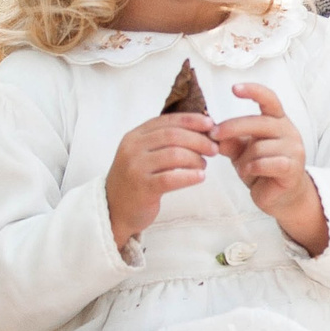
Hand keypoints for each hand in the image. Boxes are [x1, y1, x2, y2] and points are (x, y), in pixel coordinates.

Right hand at [105, 112, 217, 249]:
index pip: (167, 121)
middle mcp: (133, 148)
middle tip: (214, 148)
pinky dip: (190, 176)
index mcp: (135, 136)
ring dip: (196, 158)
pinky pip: (171, 178)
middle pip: (173, 135)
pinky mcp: (142, 188)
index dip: (191, 120)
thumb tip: (200, 129)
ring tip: (204, 165)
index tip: (210, 124)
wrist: (114, 210)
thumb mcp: (143, 154)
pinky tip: (200, 177)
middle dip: (198, 140)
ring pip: (174, 155)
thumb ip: (163, 141)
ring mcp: (136, 168)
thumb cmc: (136, 180)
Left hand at [217, 82, 327, 252]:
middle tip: (214, 134)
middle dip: (232, 127)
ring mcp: (294, 149)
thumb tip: (210, 131)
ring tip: (245, 169)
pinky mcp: (293, 167)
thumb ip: (230, 141)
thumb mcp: (241, 152)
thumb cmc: (261, 168)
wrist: (281, 196)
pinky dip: (253, 168)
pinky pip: (266, 162)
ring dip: (245, 159)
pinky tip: (251, 173)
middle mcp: (288, 131)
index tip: (234, 88)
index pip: (269, 99)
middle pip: (259, 121)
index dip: (253, 91)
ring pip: (259, 146)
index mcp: (277, 121)